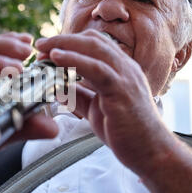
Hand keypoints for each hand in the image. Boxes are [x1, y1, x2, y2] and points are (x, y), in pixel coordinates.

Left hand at [36, 29, 170, 173]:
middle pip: (92, 40)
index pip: (95, 44)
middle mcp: (125, 68)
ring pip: (94, 49)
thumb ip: (79, 96)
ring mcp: (125, 77)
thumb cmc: (126, 132)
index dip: (70, 42)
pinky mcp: (122, 90)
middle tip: (40, 44)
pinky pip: (96, 69)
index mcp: (121, 70)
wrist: (151, 153)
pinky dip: (74, 60)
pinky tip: (57, 58)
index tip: (47, 49)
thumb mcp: (96, 110)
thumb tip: (56, 88)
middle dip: (63, 39)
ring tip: (43, 48)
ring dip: (65, 45)